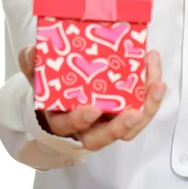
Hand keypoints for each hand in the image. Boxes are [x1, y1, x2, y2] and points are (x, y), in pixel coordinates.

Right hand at [19, 45, 165, 150]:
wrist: (63, 88)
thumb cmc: (51, 85)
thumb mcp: (38, 73)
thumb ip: (32, 63)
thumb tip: (31, 52)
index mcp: (61, 118)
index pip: (68, 126)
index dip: (80, 120)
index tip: (92, 109)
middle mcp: (86, 127)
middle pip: (104, 136)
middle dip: (120, 126)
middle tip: (134, 112)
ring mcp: (107, 121)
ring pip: (128, 127)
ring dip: (145, 109)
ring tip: (156, 86)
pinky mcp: (124, 109)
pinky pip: (139, 109)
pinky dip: (149, 95)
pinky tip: (155, 74)